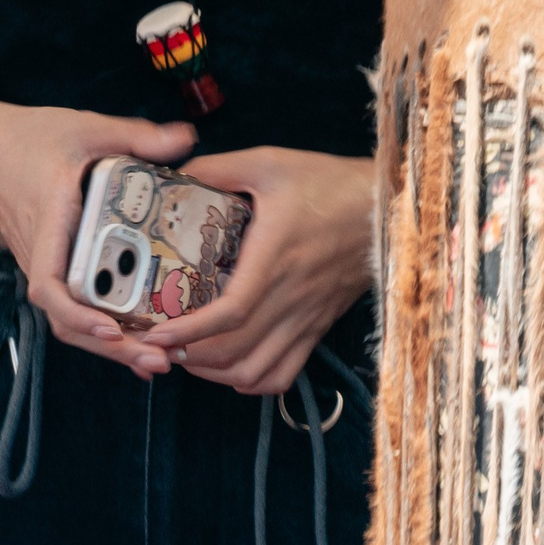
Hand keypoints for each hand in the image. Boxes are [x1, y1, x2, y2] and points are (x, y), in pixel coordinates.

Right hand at [0, 95, 196, 377]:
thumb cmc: (30, 138)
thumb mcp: (86, 128)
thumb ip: (136, 136)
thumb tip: (187, 138)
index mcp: (50, 222)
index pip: (50, 283)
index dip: (77, 312)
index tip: (110, 325)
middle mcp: (43, 255)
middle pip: (67, 319)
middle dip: (111, 347)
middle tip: (160, 360)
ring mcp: (47, 266)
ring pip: (71, 322)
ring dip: (112, 348)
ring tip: (160, 362)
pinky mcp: (55, 269)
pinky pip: (76, 309)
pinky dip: (106, 332)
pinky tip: (142, 347)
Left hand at [141, 145, 374, 397]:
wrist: (386, 209)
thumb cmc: (330, 185)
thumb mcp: (268, 163)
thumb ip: (217, 169)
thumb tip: (172, 174)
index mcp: (275, 259)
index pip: (231, 314)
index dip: (190, 331)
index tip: (158, 333)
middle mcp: (292, 297)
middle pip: (235, 351)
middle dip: (189, 355)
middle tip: (158, 343)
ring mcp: (307, 317)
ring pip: (256, 371)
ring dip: (216, 373)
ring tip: (188, 356)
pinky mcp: (318, 325)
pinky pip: (286, 373)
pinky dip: (253, 381)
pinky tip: (232, 367)